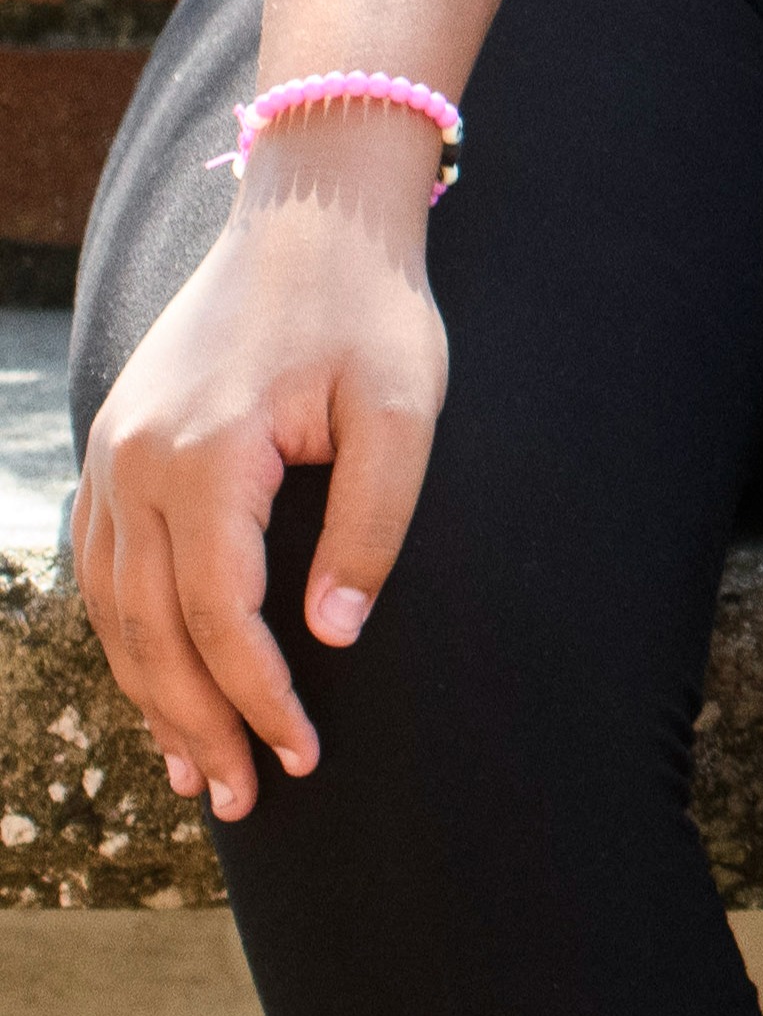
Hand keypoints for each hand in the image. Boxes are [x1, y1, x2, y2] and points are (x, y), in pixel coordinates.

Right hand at [68, 127, 453, 823]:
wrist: (311, 212)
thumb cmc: (372, 306)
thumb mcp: (406, 407)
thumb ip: (374, 522)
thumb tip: (335, 634)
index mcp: (206, 458)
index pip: (223, 617)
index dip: (261, 698)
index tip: (303, 758)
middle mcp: (137, 465)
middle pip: (155, 632)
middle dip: (197, 724)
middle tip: (239, 802)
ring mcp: (113, 456)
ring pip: (115, 610)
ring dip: (153, 696)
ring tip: (193, 771)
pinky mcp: (116, 448)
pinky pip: (104, 569)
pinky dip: (128, 637)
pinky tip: (157, 683)